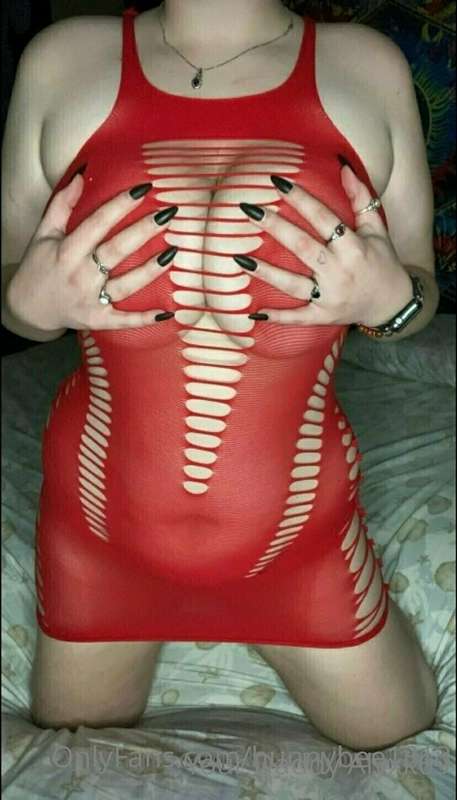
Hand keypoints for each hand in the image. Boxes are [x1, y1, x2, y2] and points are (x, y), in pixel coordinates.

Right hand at [6, 173, 179, 331]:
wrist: (28, 308)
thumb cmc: (39, 267)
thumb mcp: (44, 233)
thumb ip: (62, 205)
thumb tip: (81, 175)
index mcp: (67, 251)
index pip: (97, 223)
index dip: (120, 205)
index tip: (143, 189)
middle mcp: (80, 275)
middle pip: (117, 250)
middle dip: (143, 231)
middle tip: (168, 214)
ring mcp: (90, 300)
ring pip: (126, 285)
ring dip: (151, 270)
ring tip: (173, 252)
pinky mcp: (97, 320)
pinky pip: (123, 320)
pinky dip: (144, 319)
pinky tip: (166, 313)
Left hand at [234, 165, 412, 326]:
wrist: (393, 303)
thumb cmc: (381, 261)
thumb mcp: (376, 229)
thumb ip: (361, 198)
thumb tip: (344, 167)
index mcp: (353, 247)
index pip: (323, 218)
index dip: (300, 199)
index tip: (277, 182)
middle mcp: (340, 271)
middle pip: (302, 247)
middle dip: (275, 227)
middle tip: (249, 210)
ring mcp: (330, 296)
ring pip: (293, 284)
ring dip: (266, 272)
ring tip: (240, 259)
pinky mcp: (324, 316)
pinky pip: (299, 317)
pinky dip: (279, 317)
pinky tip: (256, 313)